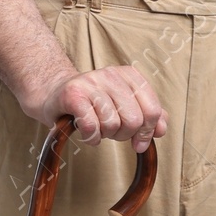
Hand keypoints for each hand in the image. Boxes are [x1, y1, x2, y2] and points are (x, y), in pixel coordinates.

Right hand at [29, 61, 166, 150]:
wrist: (54, 94)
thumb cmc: (92, 104)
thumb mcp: (124, 105)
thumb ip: (147, 115)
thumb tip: (162, 130)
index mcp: (129, 75)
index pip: (153, 110)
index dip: (148, 131)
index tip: (139, 141)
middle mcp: (111, 75)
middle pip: (134, 120)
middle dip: (124, 135)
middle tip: (111, 131)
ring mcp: (91, 82)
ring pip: (113, 124)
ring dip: (104, 135)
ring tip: (96, 127)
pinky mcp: (73, 94)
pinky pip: (91, 126)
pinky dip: (90, 137)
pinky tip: (87, 133)